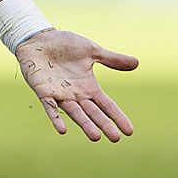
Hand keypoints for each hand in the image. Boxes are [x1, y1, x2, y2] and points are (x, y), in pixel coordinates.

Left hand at [15, 29, 138, 141]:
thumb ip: (112, 59)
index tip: (129, 132)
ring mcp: (60, 94)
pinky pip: (50, 107)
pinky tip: (62, 130)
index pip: (106, 105)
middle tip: (115, 139)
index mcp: (88, 86)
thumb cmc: (65, 45)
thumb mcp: (92, 51)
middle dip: (104, 125)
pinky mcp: (43, 91)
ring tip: (96, 137)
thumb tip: (137, 63)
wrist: (39, 38)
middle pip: (93, 112)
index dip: (117, 117)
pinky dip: (56, 118)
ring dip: (85, 124)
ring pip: (75, 113)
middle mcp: (76, 94)